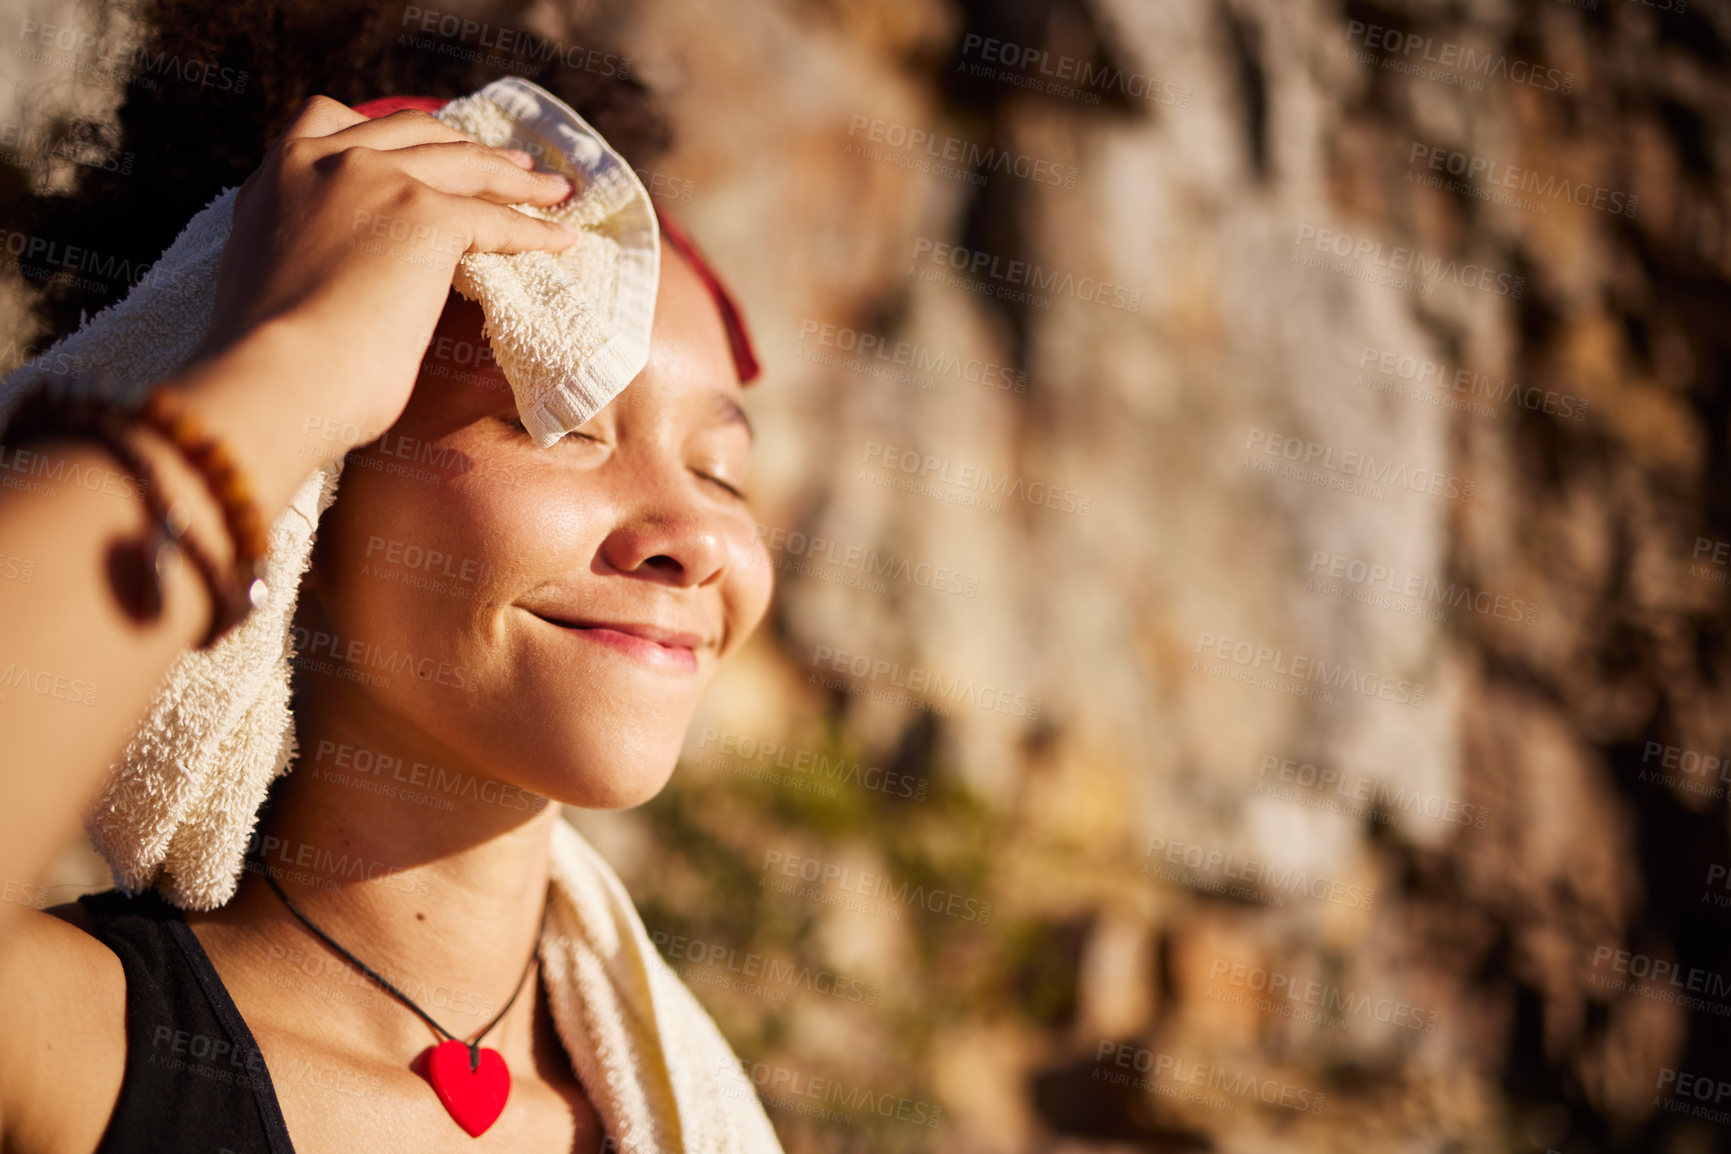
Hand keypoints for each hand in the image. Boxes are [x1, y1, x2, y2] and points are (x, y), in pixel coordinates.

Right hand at [192, 94, 575, 456]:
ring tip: (553, 191)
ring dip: (515, 178)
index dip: (394, 134)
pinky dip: (534, 229)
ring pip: (464, 166)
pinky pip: (496, 220)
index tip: (428, 145)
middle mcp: (325, 159)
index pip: (336, 122)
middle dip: (467, 148)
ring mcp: (377, 180)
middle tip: (511, 164)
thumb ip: (304, 247)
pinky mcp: (425, 216)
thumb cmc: (270, 362)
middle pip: (415, 136)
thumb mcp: (273, 277)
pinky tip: (562, 240)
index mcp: (278, 173)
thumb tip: (342, 273)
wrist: (276, 380)